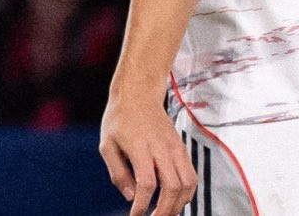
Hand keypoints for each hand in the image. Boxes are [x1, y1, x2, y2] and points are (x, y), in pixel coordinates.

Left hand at [100, 91, 196, 215]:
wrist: (138, 94)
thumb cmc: (120, 119)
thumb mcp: (107, 144)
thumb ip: (117, 172)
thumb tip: (130, 196)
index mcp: (140, 147)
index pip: (147, 183)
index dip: (144, 204)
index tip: (136, 215)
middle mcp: (162, 149)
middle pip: (172, 187)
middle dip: (165, 210)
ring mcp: (175, 149)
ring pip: (188, 184)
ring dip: (180, 204)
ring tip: (166, 213)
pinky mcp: (182, 149)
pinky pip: (192, 176)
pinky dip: (187, 193)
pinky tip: (176, 200)